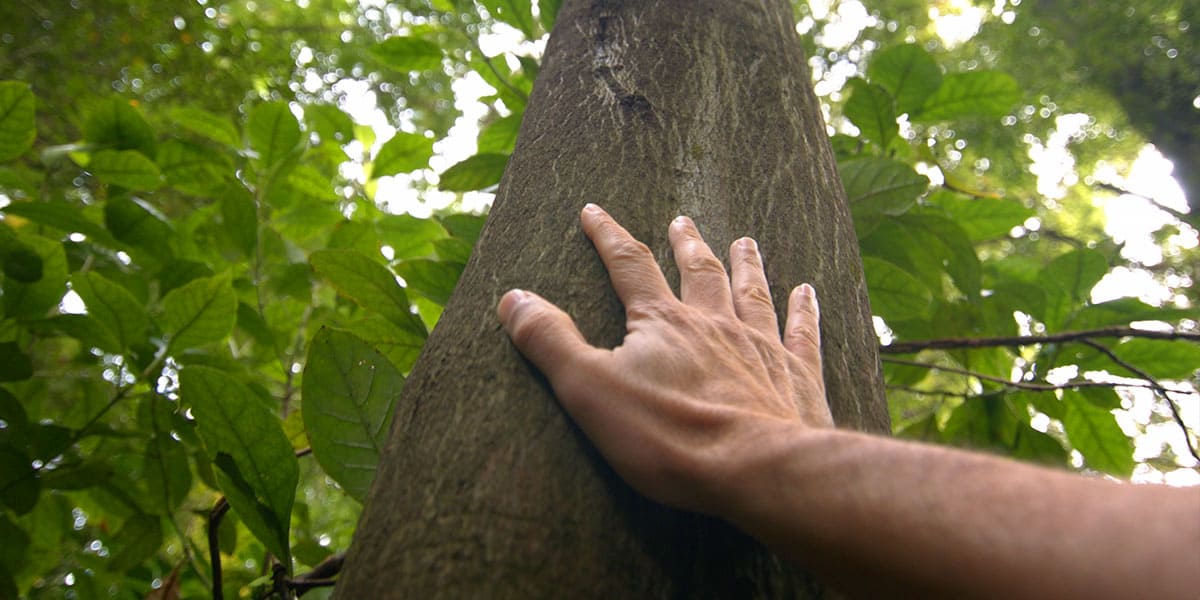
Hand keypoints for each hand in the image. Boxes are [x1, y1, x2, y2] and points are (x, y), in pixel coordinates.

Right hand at [497, 204, 831, 516]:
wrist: (757, 469)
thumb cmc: (670, 435)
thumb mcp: (589, 389)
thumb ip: (551, 341)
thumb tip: (512, 297)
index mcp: (663, 323)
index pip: (629, 265)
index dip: (608, 236)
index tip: (594, 211)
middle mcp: (715, 322)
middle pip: (699, 271)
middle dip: (686, 243)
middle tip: (682, 219)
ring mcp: (761, 346)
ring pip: (752, 292)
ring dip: (746, 264)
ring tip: (746, 240)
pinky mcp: (797, 377)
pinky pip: (801, 332)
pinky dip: (803, 310)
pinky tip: (808, 292)